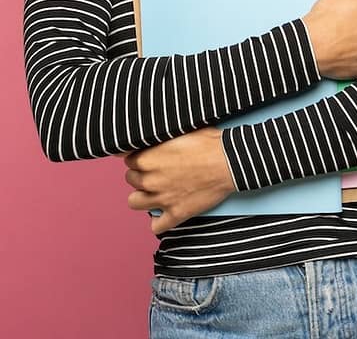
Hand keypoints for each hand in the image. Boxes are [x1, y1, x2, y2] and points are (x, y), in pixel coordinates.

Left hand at [121, 127, 235, 234]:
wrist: (228, 161)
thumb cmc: (207, 142)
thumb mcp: (178, 129)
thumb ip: (158, 136)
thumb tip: (148, 133)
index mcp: (148, 158)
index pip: (128, 159)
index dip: (139, 157)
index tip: (148, 156)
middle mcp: (150, 180)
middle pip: (130, 179)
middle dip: (140, 174)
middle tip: (155, 170)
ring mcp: (162, 199)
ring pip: (134, 202)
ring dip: (142, 196)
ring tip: (154, 190)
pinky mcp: (176, 214)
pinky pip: (156, 226)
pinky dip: (158, 221)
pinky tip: (164, 212)